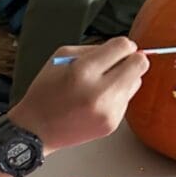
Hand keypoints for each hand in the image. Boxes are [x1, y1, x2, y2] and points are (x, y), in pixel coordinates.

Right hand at [9, 37, 149, 152]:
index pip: (124, 46)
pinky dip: (115, 98)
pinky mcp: (111, 124)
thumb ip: (93, 50)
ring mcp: (108, 110)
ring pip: (136, 83)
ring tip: (101, 86)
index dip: (123, 45)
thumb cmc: (45, 92)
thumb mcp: (60, 59)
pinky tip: (96, 102)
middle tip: (117, 65)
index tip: (117, 50)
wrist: (36, 130)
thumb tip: (124, 49)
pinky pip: (126, 101)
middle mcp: (99, 92)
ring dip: (123, 80)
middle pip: (139, 64)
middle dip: (131, 60)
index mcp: (83, 71)